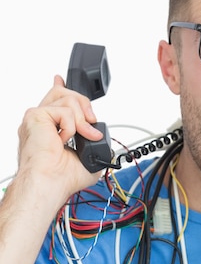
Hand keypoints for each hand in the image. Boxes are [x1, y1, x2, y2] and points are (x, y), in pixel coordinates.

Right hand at [17, 75, 102, 200]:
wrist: (50, 183)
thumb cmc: (61, 179)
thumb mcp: (88, 160)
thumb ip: (95, 145)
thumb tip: (102, 140)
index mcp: (48, 129)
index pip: (53, 100)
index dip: (60, 87)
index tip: (60, 80)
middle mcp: (41, 121)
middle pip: (63, 92)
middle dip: (84, 105)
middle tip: (89, 126)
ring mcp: (37, 118)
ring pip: (67, 98)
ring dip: (81, 120)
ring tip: (80, 136)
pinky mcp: (36, 116)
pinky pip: (64, 110)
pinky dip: (71, 126)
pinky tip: (63, 140)